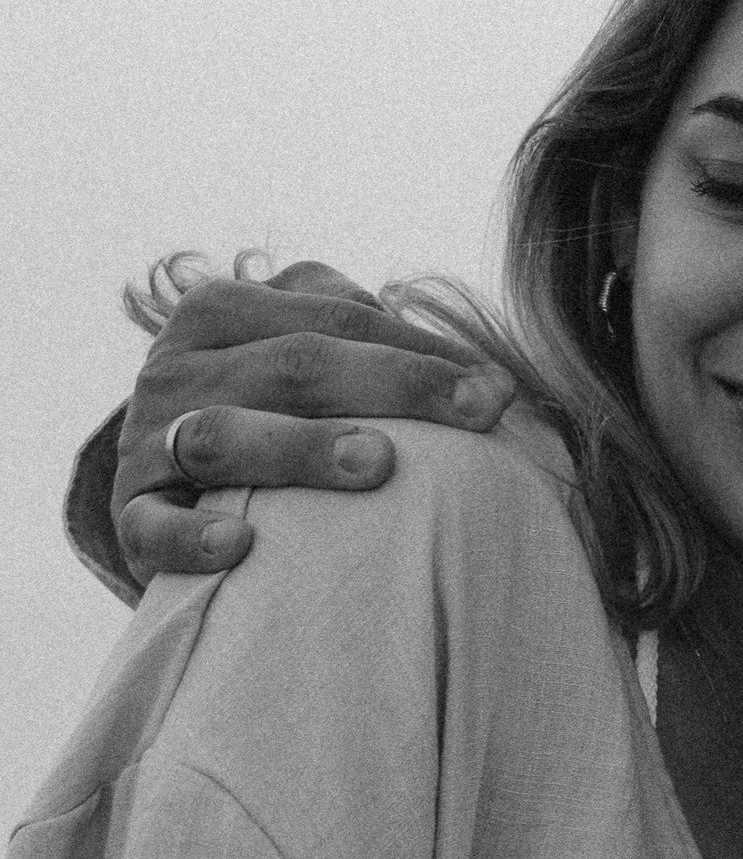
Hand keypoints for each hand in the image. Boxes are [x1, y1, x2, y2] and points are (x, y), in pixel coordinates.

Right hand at [114, 257, 514, 586]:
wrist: (163, 490)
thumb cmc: (262, 416)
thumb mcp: (290, 353)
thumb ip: (353, 328)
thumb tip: (469, 362)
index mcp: (222, 311)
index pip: (335, 320)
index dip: (420, 349)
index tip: (497, 387)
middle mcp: (176, 366)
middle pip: (293, 366)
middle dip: (397, 385)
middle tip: (480, 413)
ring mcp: (146, 442)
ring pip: (224, 435)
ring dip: (302, 448)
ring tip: (378, 464)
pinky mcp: (130, 518)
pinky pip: (155, 526)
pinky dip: (193, 535)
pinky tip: (241, 547)